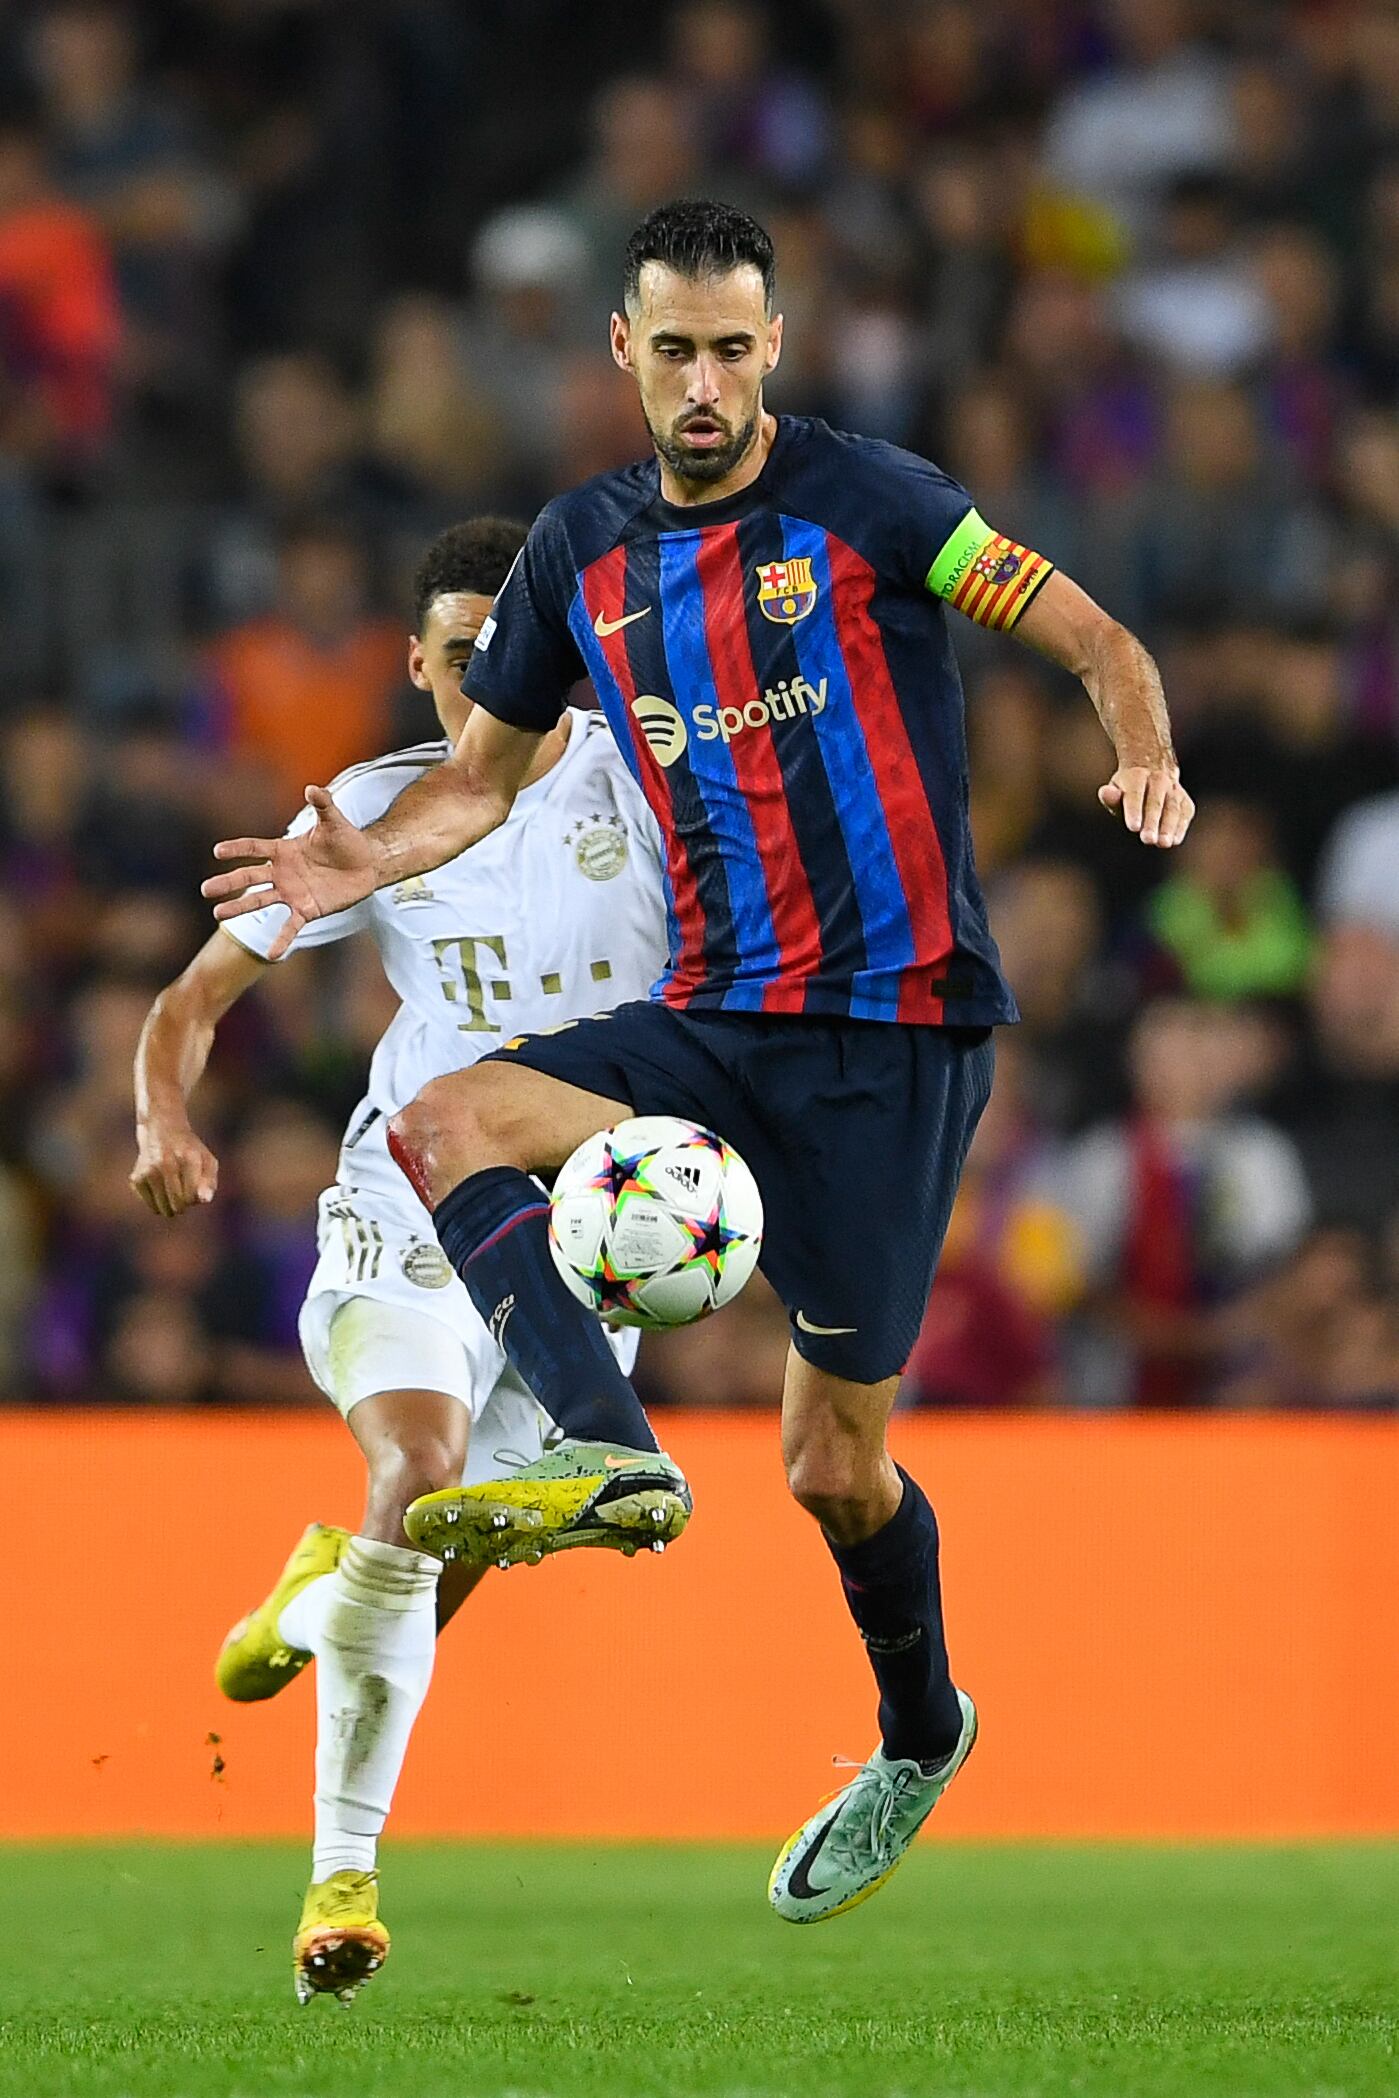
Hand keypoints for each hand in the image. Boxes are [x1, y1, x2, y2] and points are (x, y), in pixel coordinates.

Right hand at [131, 1121, 218, 1216]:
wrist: (161, 1130)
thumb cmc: (189, 1151)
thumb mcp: (207, 1161)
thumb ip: (210, 1182)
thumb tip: (204, 1200)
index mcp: (188, 1159)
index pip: (191, 1197)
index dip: (195, 1199)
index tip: (194, 1189)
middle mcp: (167, 1163)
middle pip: (178, 1206)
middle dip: (183, 1205)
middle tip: (183, 1191)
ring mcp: (149, 1171)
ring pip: (162, 1209)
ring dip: (170, 1206)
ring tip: (172, 1190)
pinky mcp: (136, 1178)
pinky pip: (151, 1206)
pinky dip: (157, 1203)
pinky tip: (160, 1187)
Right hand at [200, 786, 378, 959]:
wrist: (367, 864)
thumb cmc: (347, 840)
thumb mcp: (335, 821)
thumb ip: (323, 804)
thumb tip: (312, 788)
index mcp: (283, 850)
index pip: (255, 848)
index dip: (237, 849)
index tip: (217, 851)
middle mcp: (282, 873)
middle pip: (249, 878)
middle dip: (227, 883)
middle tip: (205, 890)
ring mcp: (292, 893)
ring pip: (260, 901)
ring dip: (240, 908)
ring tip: (218, 915)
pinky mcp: (306, 910)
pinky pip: (290, 927)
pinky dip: (281, 940)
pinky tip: (271, 954)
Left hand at [1098, 763, 1193, 847]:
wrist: (1154, 771)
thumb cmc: (1128, 789)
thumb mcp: (1116, 789)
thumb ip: (1111, 796)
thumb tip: (1105, 792)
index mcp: (1137, 776)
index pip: (1135, 795)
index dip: (1134, 811)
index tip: (1133, 827)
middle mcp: (1159, 780)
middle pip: (1155, 803)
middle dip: (1152, 822)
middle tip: (1148, 840)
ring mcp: (1175, 790)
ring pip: (1173, 809)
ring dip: (1169, 827)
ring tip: (1163, 843)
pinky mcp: (1185, 802)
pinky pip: (1184, 814)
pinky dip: (1180, 827)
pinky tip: (1174, 840)